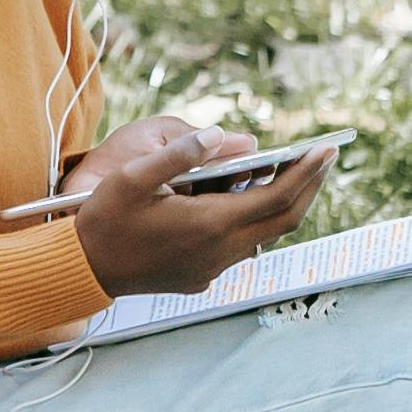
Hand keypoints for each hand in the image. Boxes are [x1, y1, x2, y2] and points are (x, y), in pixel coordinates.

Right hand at [67, 127, 333, 303]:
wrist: (82, 269)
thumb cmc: (105, 218)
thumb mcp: (135, 175)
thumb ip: (180, 153)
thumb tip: (222, 134)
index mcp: (210, 225)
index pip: (280, 198)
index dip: (308, 172)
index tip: (328, 148)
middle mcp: (220, 252)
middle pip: (284, 219)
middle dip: (309, 185)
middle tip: (325, 155)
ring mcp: (212, 269)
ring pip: (266, 235)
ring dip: (284, 202)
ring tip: (294, 170)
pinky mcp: (201, 276)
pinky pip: (242, 246)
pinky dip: (258, 218)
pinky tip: (250, 197)